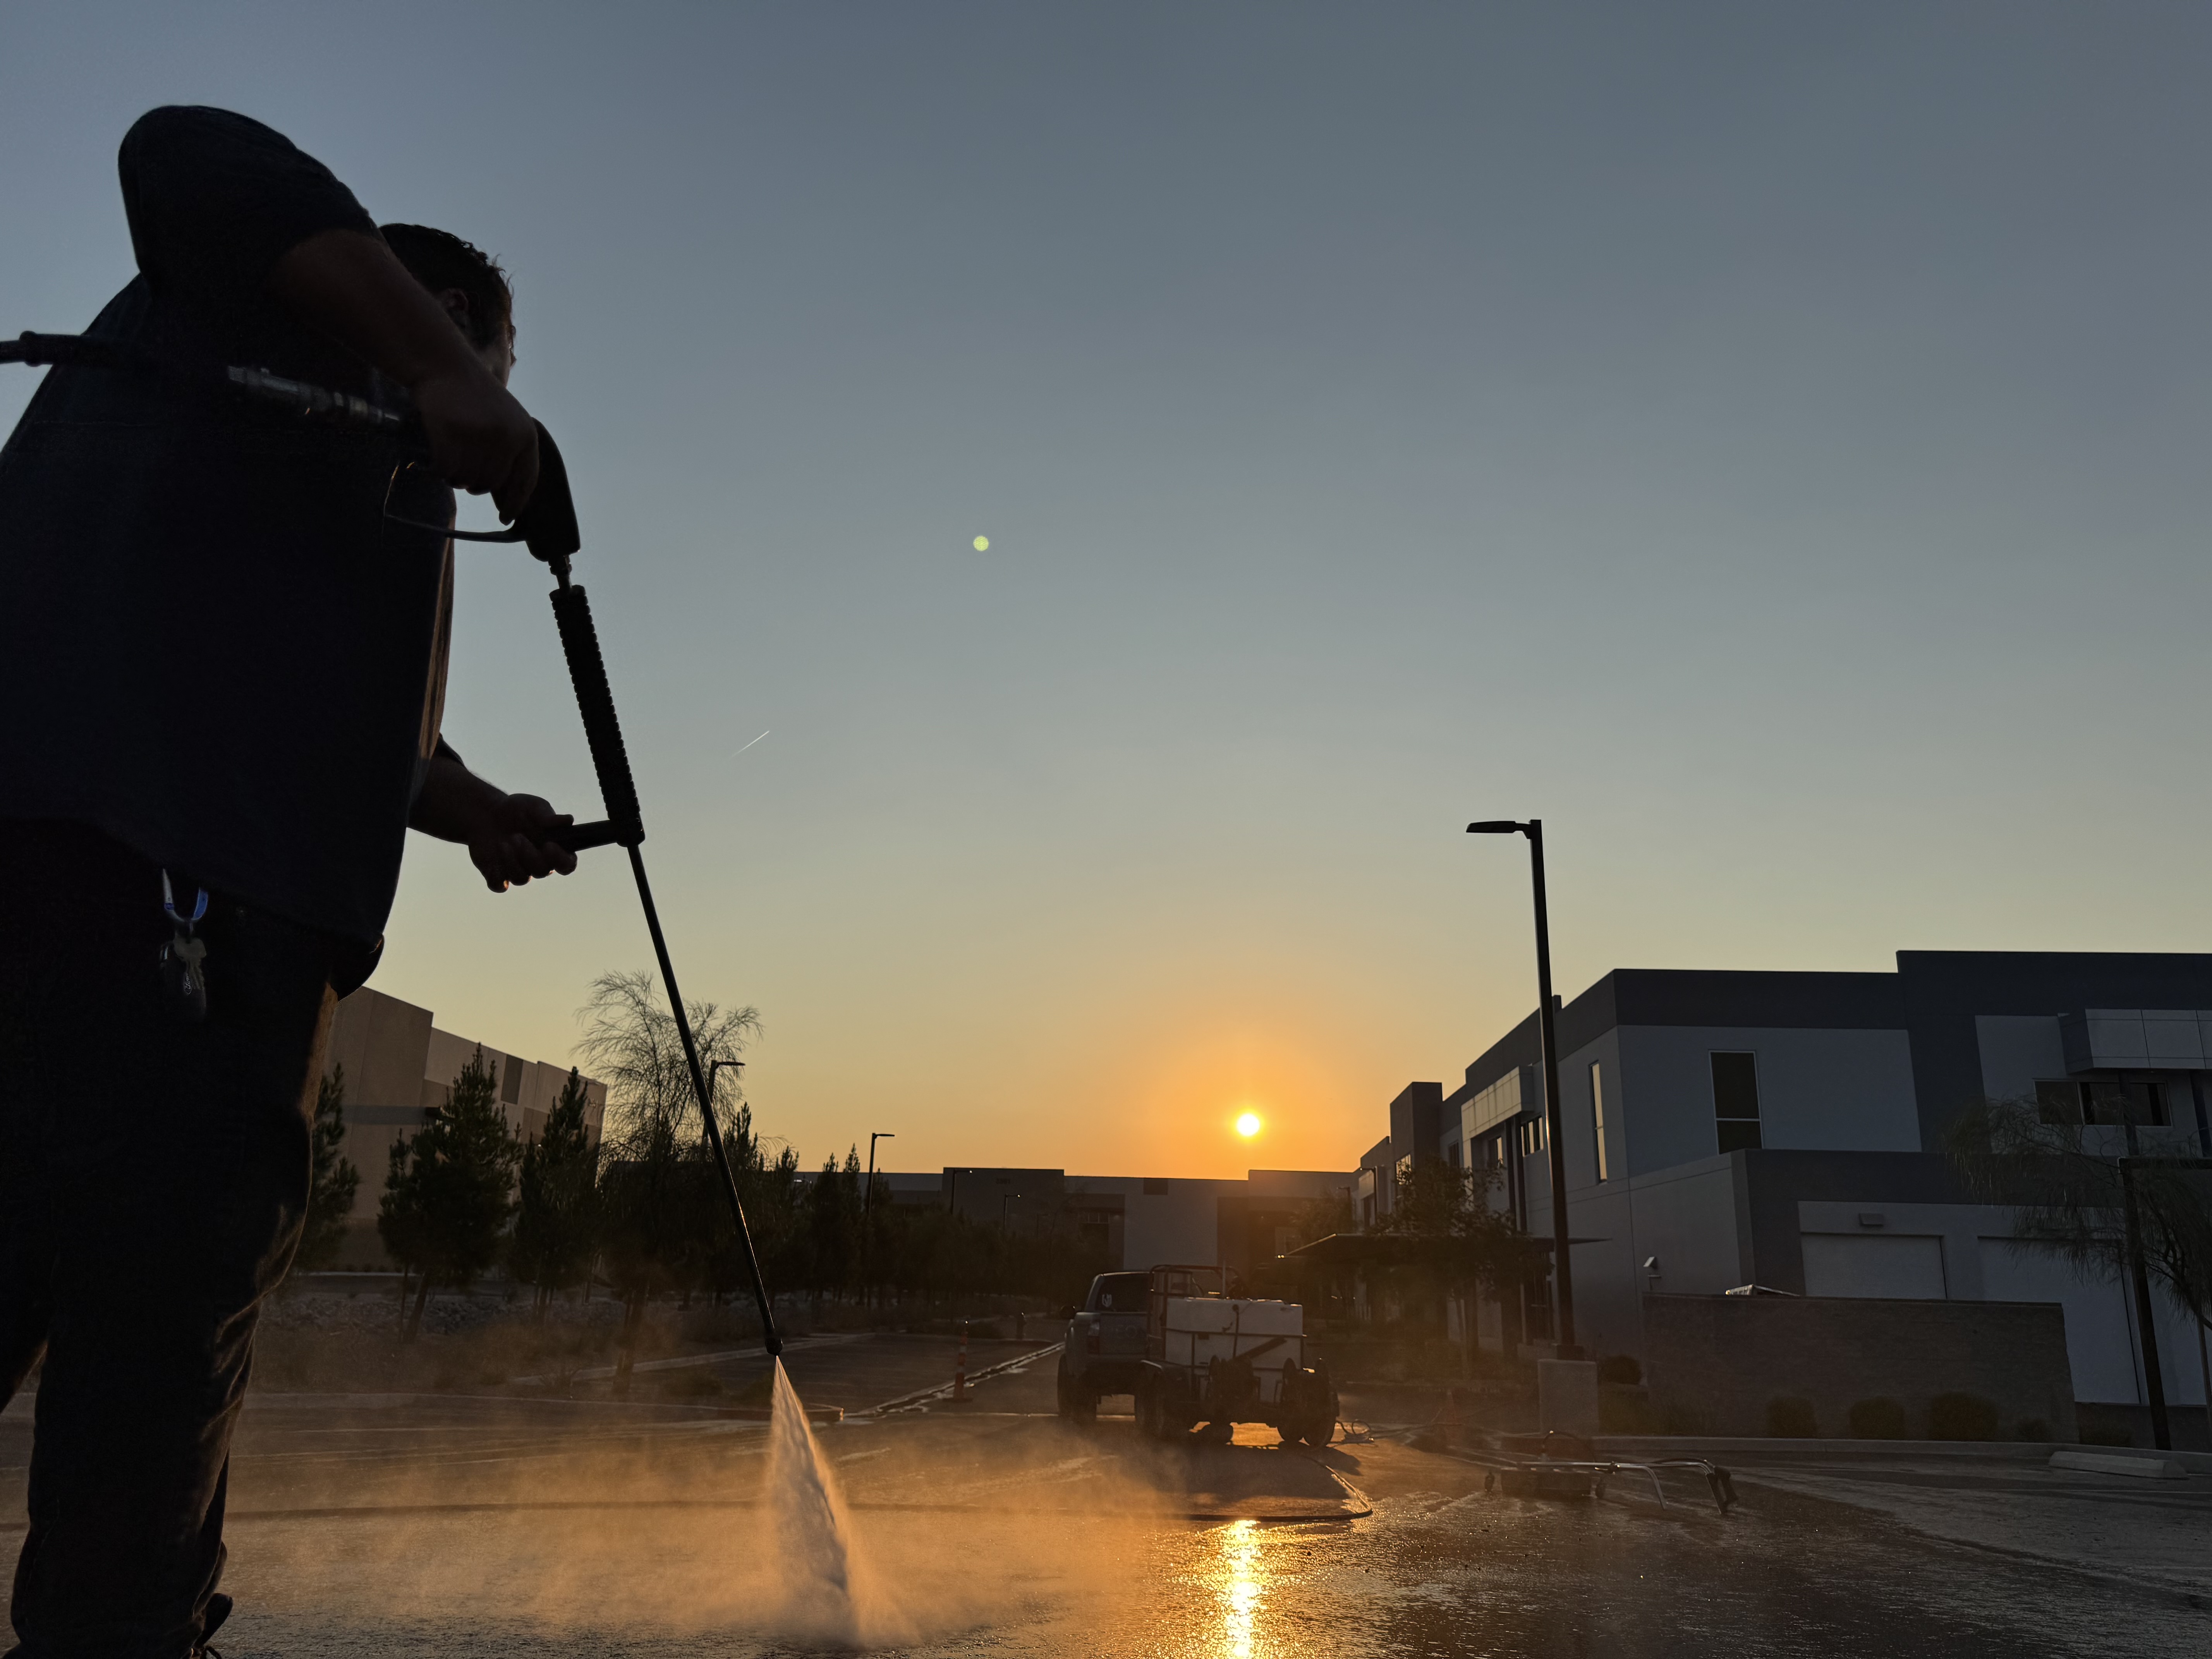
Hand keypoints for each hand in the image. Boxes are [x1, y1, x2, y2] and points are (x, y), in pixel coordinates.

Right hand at [414, 367, 540, 520]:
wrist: (445, 365)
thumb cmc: (474, 397)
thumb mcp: (505, 421)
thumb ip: (510, 454)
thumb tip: (508, 500)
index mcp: (525, 435)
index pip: (525, 480)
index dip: (516, 502)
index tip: (506, 517)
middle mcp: (507, 437)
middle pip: (491, 483)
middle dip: (475, 484)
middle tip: (461, 472)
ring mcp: (480, 435)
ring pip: (467, 479)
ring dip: (455, 476)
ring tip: (449, 459)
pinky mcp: (452, 433)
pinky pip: (446, 469)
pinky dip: (438, 469)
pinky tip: (434, 460)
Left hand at [466, 792, 577, 891]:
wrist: (486, 813)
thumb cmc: (515, 809)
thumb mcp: (532, 806)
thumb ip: (548, 815)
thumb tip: (568, 820)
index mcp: (553, 849)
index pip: (567, 864)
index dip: (561, 860)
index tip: (549, 845)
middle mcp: (538, 863)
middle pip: (542, 871)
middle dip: (529, 855)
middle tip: (516, 836)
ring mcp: (518, 870)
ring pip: (521, 879)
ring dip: (511, 861)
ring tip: (502, 843)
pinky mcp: (497, 874)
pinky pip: (499, 885)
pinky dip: (496, 875)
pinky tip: (493, 858)